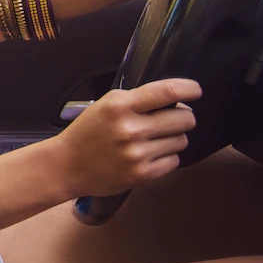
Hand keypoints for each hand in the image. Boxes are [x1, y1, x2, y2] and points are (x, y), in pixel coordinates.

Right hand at [51, 79, 200, 195]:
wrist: (67, 165)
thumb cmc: (88, 133)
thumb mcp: (105, 105)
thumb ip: (137, 99)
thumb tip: (176, 98)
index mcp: (120, 106)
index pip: (168, 91)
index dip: (189, 89)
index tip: (196, 91)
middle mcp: (130, 129)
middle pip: (185, 118)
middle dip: (181, 118)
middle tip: (168, 120)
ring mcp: (137, 153)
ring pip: (182, 140)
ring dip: (172, 139)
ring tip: (152, 140)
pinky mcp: (142, 174)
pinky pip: (174, 161)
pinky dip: (165, 157)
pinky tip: (148, 155)